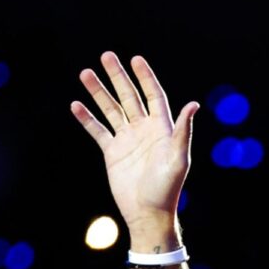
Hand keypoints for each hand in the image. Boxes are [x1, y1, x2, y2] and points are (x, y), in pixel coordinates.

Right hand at [70, 52, 198, 235]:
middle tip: (106, 55)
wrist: (148, 212)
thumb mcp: (178, 158)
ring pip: (111, 109)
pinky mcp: (112, 152)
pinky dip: (87, 118)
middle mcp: (144, 130)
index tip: (136, 59)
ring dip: (98, 92)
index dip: (145, 77)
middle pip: (129, 97)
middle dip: (118, 77)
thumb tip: (193, 104)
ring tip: (85, 73)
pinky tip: (75, 104)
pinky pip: (98, 130)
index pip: (153, 96)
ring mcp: (127, 140)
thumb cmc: (167, 188)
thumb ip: (183, 131)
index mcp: (162, 129)